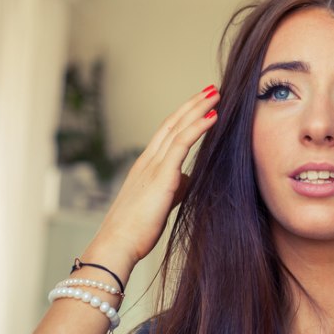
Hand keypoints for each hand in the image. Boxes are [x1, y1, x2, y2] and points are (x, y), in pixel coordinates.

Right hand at [83, 86, 219, 279]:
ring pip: (177, 127)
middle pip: (172, 123)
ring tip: (216, 94)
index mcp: (145, 166)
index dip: (183, 116)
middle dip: (192, 104)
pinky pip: (182, 143)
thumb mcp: (160, 202)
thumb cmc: (136, 229)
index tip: (200, 103)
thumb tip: (188, 178)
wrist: (117, 244)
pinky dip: (198, 127)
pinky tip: (213, 116)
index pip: (166, 133)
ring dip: (198, 108)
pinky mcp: (161, 175)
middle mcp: (147, 160)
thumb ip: (174, 186)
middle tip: (210, 89)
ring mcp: (152, 165)